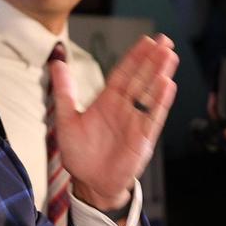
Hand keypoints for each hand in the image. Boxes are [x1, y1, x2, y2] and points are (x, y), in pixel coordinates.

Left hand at [54, 34, 177, 210]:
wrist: (90, 184)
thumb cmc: (79, 154)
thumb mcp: (66, 119)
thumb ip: (64, 91)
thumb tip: (56, 63)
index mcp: (107, 101)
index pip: (123, 73)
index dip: (134, 57)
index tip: (146, 41)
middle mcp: (124, 108)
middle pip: (140, 78)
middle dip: (152, 60)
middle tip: (164, 41)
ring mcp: (134, 122)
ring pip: (149, 94)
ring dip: (160, 74)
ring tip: (169, 56)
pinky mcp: (142, 138)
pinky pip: (152, 117)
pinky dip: (160, 102)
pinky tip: (168, 84)